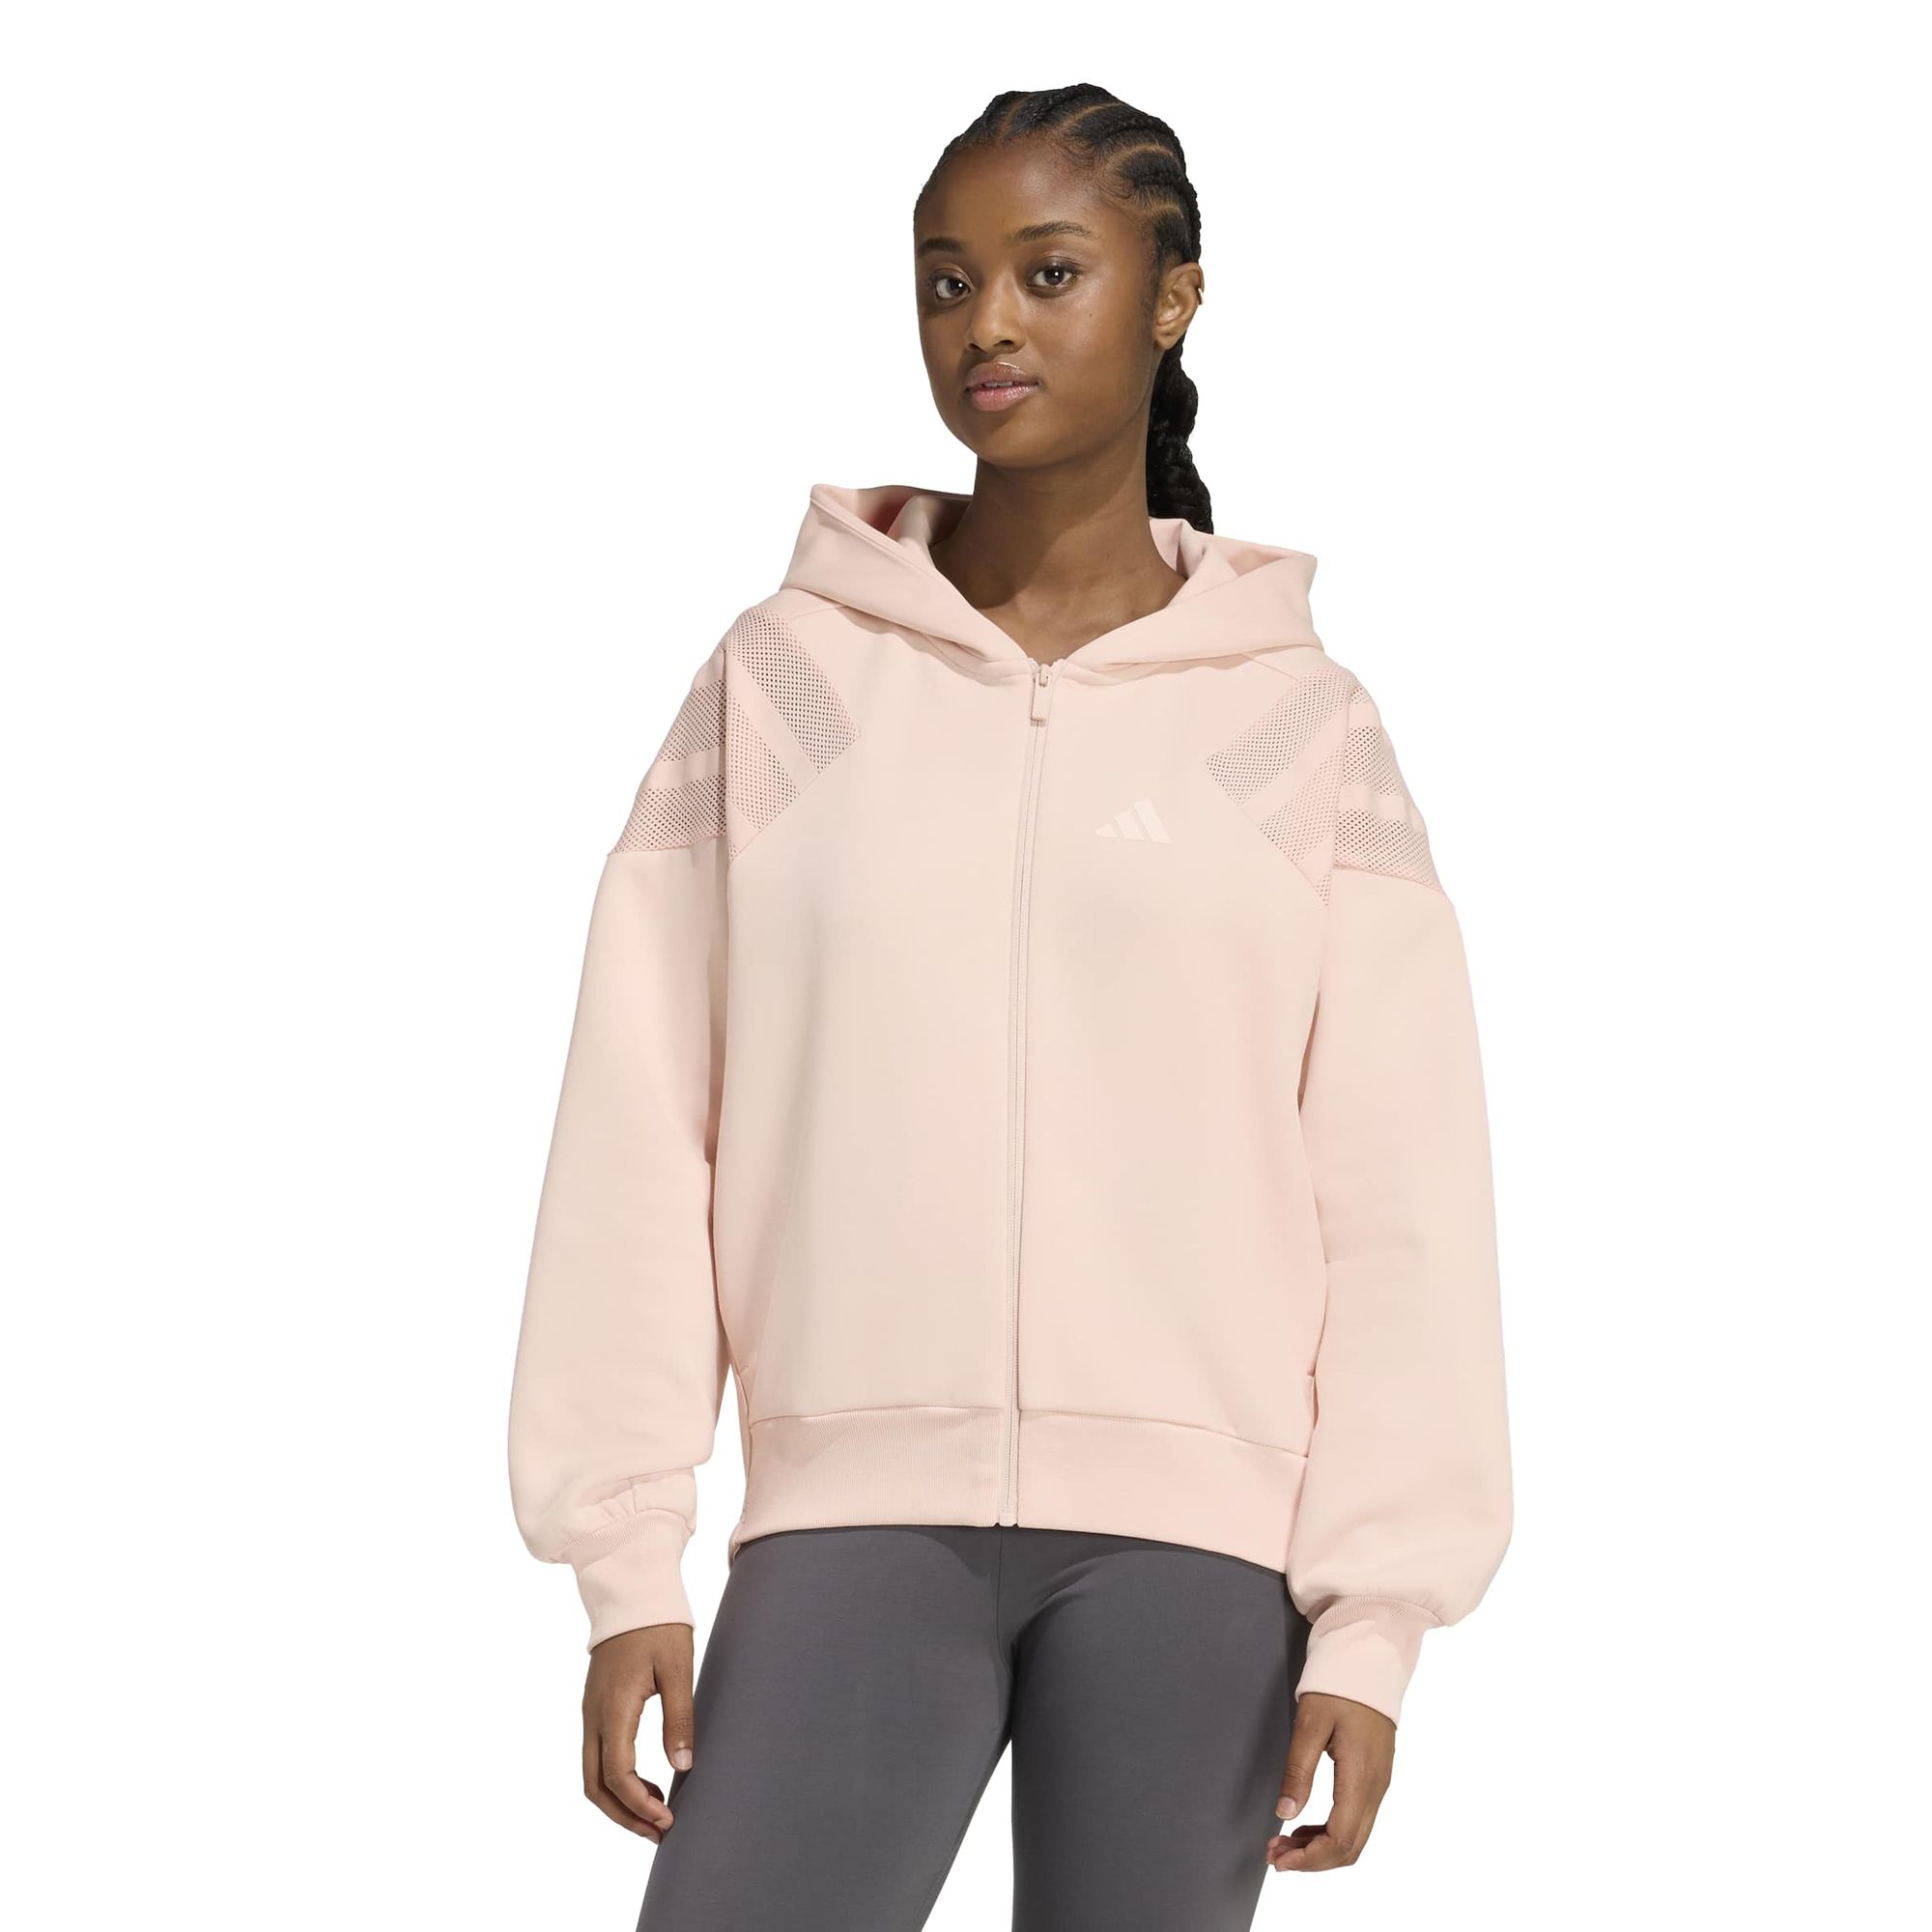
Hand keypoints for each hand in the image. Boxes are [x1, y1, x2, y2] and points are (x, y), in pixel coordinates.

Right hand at [581, 1623, 694, 1841]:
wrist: (629, 1591)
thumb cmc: (658, 1626)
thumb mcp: (677, 1668)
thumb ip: (679, 1717)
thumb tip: (682, 1766)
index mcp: (613, 1707)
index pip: (617, 1774)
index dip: (640, 1805)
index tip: (667, 1820)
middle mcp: (593, 1716)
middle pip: (595, 1786)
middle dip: (624, 1816)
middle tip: (659, 1833)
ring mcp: (590, 1712)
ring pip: (591, 1774)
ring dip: (618, 1802)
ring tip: (654, 1816)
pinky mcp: (595, 1708)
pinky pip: (596, 1757)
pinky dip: (615, 1781)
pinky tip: (645, 1785)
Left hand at [1268, 1691, 1395, 1873]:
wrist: (1370, 1659)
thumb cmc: (1338, 1686)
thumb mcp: (1310, 1724)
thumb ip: (1298, 1770)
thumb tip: (1284, 1813)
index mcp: (1361, 1778)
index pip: (1340, 1840)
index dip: (1308, 1859)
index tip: (1277, 1859)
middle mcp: (1376, 1788)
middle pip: (1350, 1848)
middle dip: (1311, 1860)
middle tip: (1275, 1855)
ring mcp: (1378, 1784)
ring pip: (1355, 1838)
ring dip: (1320, 1848)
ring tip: (1284, 1843)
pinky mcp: (1374, 1777)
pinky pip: (1356, 1819)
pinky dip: (1330, 1832)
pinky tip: (1305, 1825)